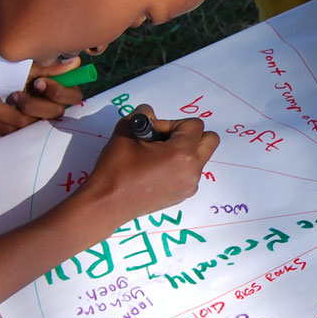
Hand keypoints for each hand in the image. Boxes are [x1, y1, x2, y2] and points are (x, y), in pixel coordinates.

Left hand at [0, 57, 86, 134]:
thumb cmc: (20, 75)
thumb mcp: (33, 68)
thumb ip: (51, 67)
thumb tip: (74, 62)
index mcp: (61, 94)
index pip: (73, 97)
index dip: (57, 92)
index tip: (38, 82)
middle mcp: (52, 112)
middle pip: (51, 114)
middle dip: (30, 104)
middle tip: (15, 95)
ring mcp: (35, 124)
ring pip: (25, 125)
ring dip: (6, 112)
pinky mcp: (18, 133)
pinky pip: (8, 132)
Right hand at [71, 104, 219, 228]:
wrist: (106, 204)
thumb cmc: (116, 168)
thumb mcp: (127, 131)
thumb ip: (143, 114)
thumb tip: (150, 113)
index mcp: (183, 154)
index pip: (194, 124)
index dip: (172, 123)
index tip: (153, 132)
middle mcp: (193, 171)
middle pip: (210, 140)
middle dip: (190, 134)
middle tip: (165, 140)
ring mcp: (190, 185)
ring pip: (200, 157)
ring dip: (185, 150)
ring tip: (158, 155)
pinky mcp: (183, 195)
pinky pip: (191, 172)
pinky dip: (180, 166)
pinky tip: (156, 170)